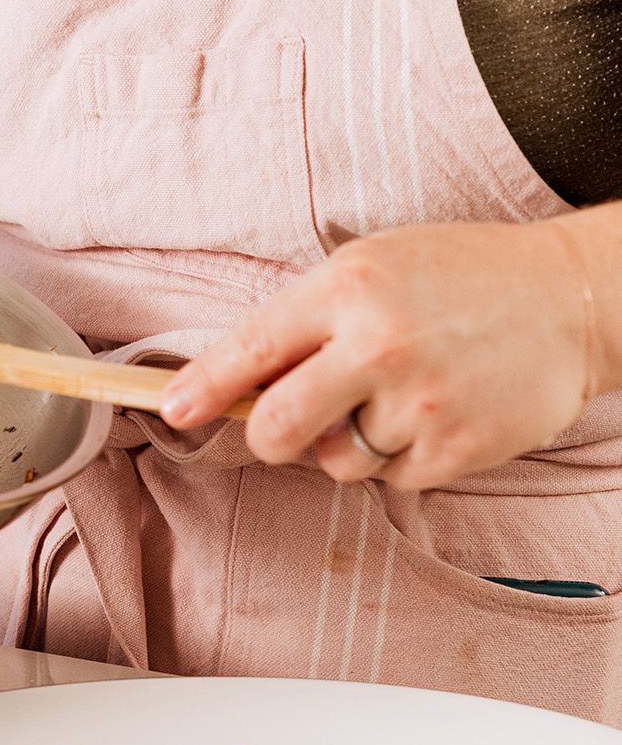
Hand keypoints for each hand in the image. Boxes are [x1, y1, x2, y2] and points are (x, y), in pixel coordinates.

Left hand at [159, 220, 592, 488]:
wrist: (571, 297)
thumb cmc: (459, 277)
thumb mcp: (372, 267)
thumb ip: (305, 320)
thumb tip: (234, 379)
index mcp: (346, 291)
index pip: (249, 350)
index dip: (200, 388)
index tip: (172, 411)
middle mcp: (378, 346)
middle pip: (274, 427)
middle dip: (266, 437)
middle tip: (281, 428)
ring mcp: (419, 401)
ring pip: (334, 461)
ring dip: (348, 444)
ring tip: (393, 399)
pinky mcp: (457, 447)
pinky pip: (391, 478)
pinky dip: (401, 457)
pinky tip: (433, 414)